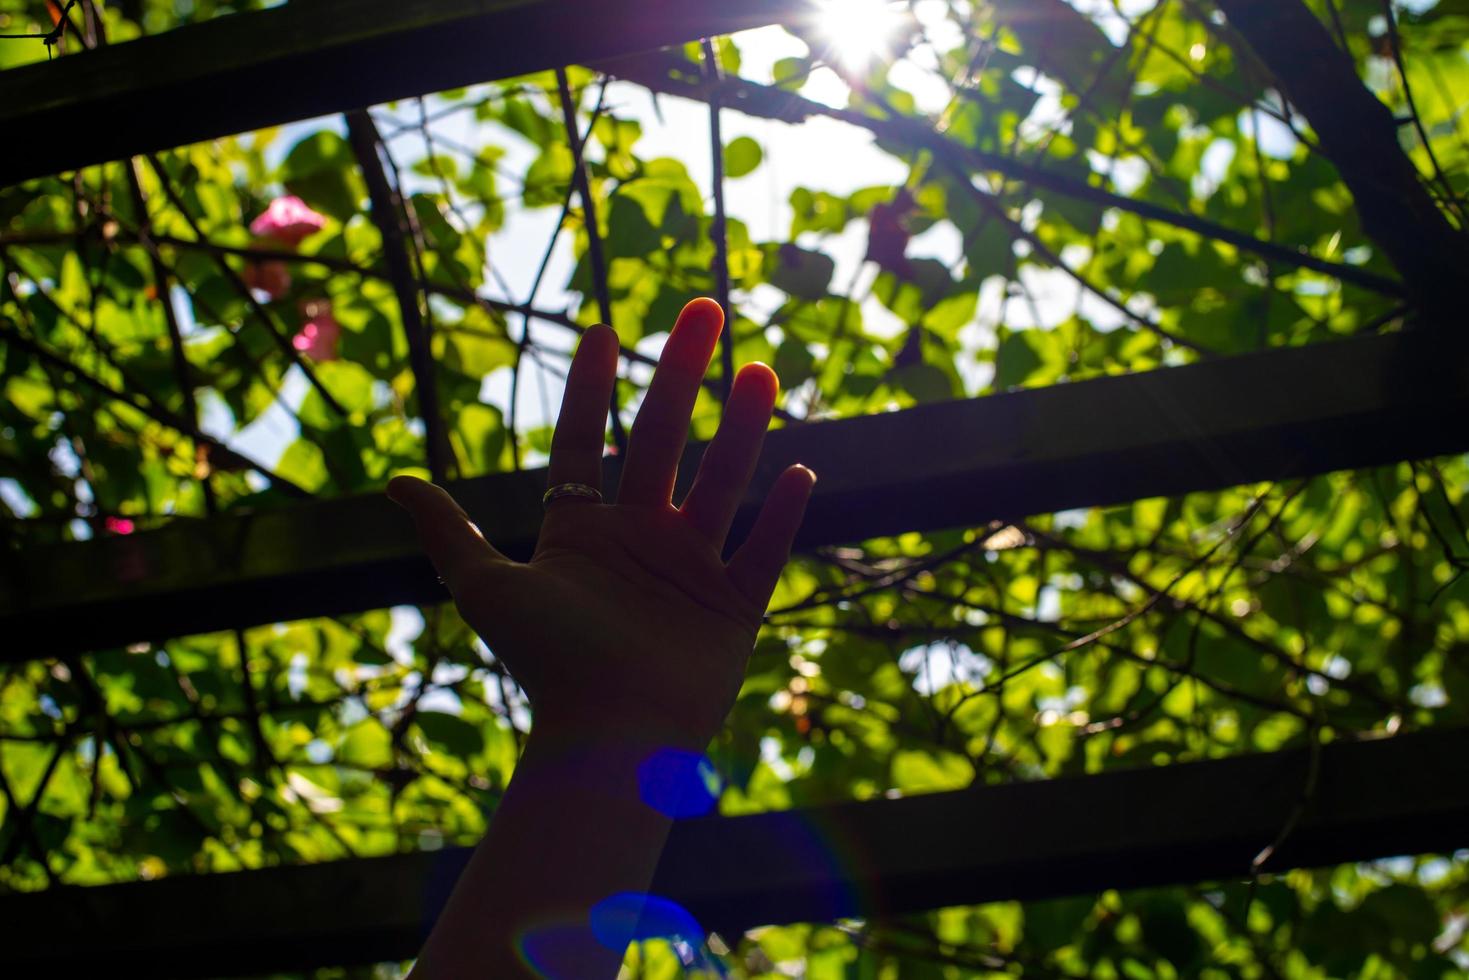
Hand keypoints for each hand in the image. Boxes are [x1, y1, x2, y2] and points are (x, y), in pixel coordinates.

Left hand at [388, 298, 814, 749]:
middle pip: (665, 440)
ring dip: (742, 427)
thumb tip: (395, 482)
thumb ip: (450, 532)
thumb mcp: (487, 587)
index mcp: (581, 532)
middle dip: (684, 373)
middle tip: (706, 309)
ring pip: (721, 483)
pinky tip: (801, 470)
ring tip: (759, 371)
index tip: (602, 330)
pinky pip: (765, 551)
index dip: (592, 387)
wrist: (609, 736)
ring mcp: (689, 570)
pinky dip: (785, 515)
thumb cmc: (547, 662)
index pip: (588, 441)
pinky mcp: (732, 606)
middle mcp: (638, 540)